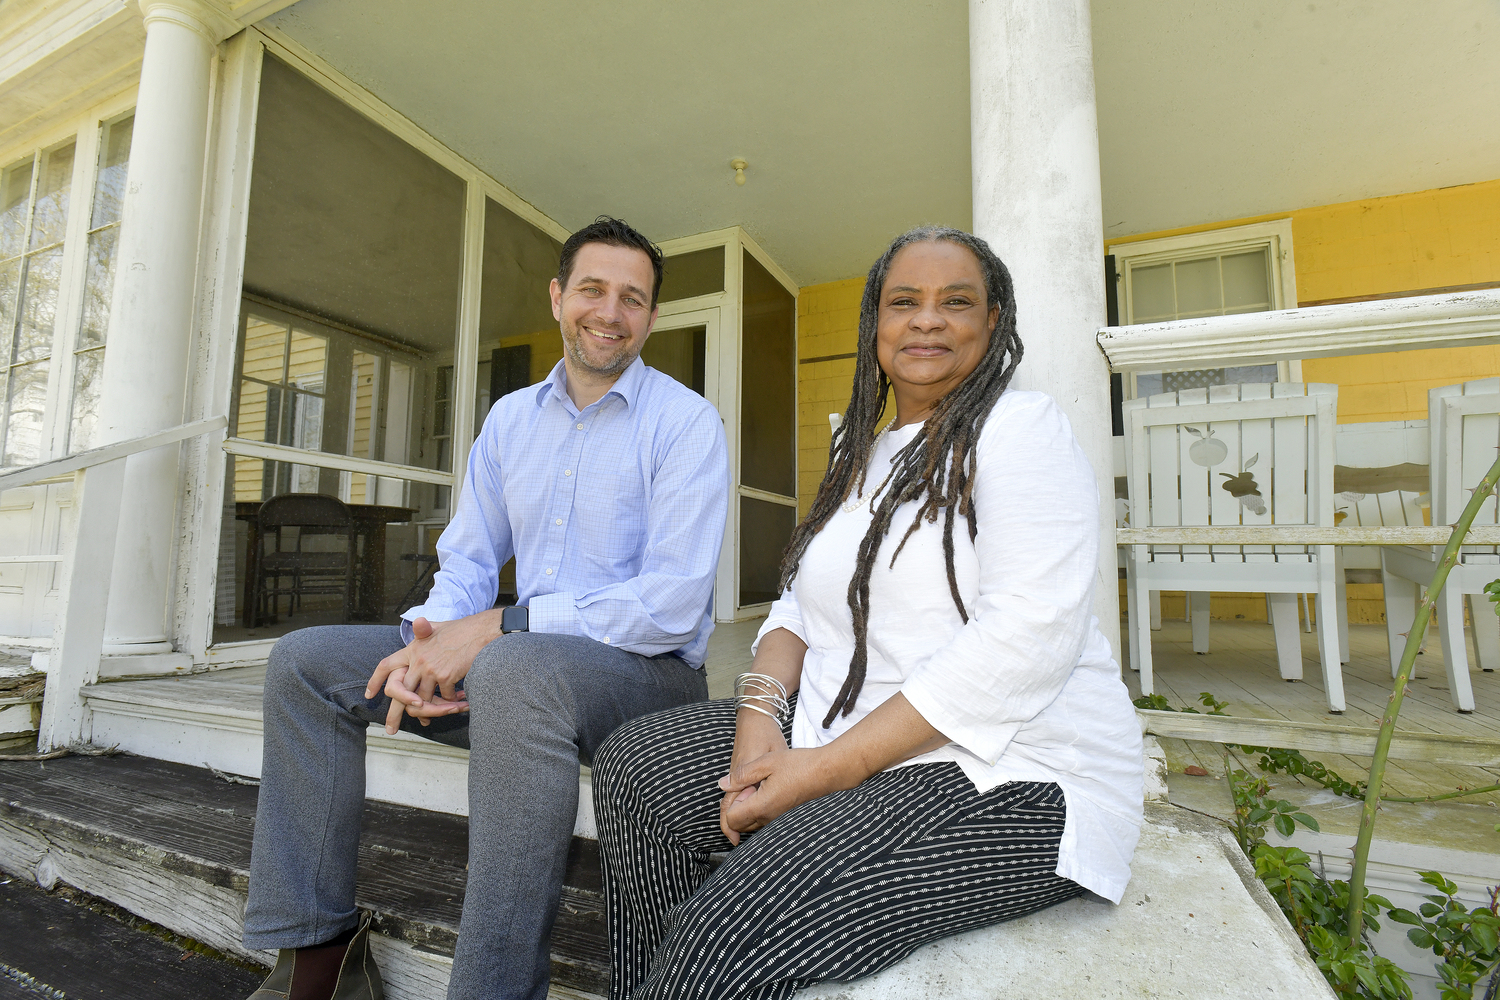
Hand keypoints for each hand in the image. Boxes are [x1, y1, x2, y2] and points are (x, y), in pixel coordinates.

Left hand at [365, 611, 500, 733]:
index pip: (386, 665)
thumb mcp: (437, 626)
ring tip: (441, 713)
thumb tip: (418, 622)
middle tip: (390, 729)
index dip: (376, 680)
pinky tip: (460, 699)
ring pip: (423, 699)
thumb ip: (424, 629)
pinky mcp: (445, 676)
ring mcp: (431, 669)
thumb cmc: (462, 629)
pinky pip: (444, 697)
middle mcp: (418, 660)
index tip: (369, 694)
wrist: (481, 631)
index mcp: (412, 649)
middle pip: (399, 692)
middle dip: (394, 714)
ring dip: (432, 710)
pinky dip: (451, 701)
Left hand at [717, 746, 846, 845]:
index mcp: (761, 807)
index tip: (744, 785)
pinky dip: (757, 807)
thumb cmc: (798, 765)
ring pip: (750, 823)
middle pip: (739, 825)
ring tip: (760, 785)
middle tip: (751, 785)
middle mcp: (768, 818)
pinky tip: (768, 788)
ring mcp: (776, 819)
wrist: (825, 772)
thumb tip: (722, 784)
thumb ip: (740, 775)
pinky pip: (762, 819)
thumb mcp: (765, 763)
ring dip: (747, 807)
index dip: (731, 801)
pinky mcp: (783, 816)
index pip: (731, 820)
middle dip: (736, 806)